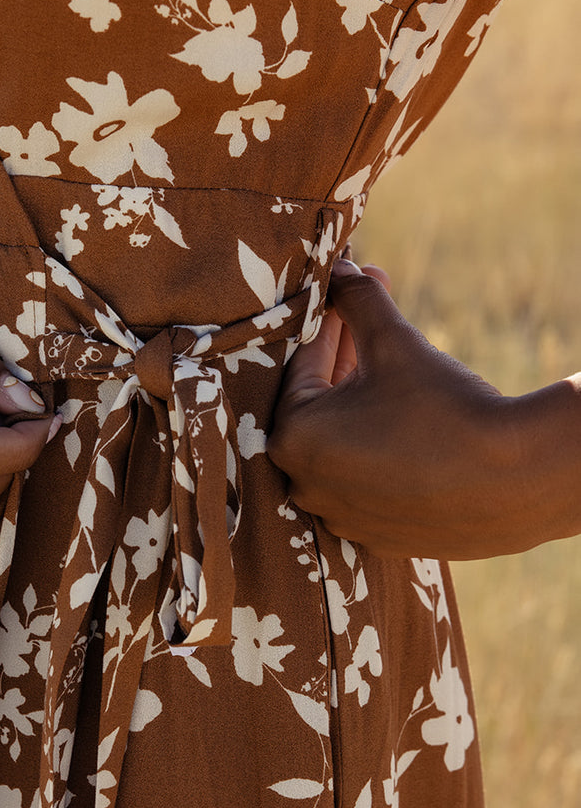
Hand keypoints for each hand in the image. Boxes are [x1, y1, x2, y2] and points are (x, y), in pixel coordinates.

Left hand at [267, 258, 538, 559]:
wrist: (515, 483)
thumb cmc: (445, 409)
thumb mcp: (395, 342)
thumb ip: (359, 302)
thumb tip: (341, 270)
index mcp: (293, 438)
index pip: (303, 366)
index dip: (334, 324)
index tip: (352, 296)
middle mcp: (306, 485)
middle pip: (320, 406)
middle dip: (348, 357)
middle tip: (375, 318)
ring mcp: (342, 517)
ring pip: (344, 445)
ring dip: (363, 405)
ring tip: (396, 366)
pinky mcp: (378, 537)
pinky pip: (368, 482)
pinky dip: (381, 450)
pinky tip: (409, 422)